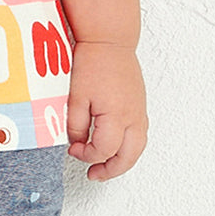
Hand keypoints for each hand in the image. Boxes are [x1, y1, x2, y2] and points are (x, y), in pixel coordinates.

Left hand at [65, 41, 147, 180]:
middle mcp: (133, 118)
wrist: (110, 41)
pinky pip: (140, 135)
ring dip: (122, 162)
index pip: (103, 150)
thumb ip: (75, 124)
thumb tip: (76, 143)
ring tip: (106, 166)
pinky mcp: (141, 106)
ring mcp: (140, 112)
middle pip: (127, 157)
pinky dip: (129, 148)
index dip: (86, 155)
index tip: (73, 149)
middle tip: (94, 174)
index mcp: (116, 116)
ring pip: (137, 149)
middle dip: (110, 170)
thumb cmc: (93, 63)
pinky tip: (117, 147)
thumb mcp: (76, 96)